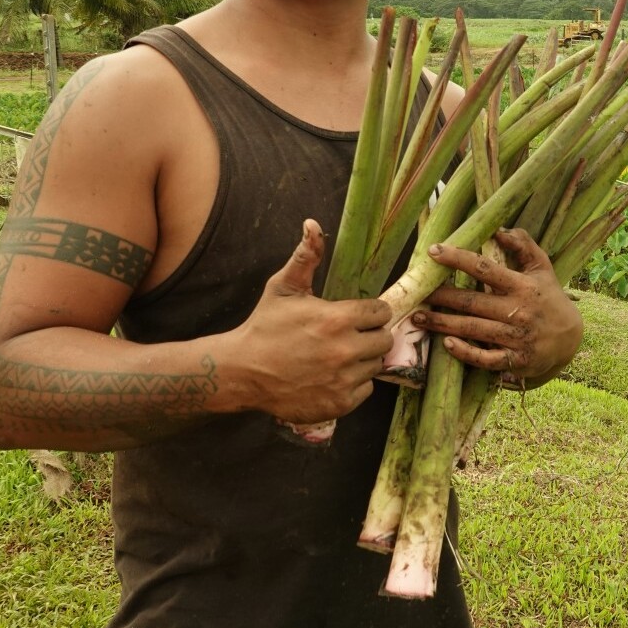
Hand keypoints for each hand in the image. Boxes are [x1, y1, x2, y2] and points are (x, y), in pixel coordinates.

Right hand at [223, 219, 393, 422]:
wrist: (242, 372)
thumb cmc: (264, 326)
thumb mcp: (283, 288)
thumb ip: (305, 257)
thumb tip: (313, 224)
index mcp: (338, 319)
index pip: (381, 312)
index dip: (369, 312)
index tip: (356, 316)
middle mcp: (346, 350)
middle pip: (384, 339)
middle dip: (370, 336)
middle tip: (348, 337)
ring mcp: (344, 379)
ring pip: (375, 365)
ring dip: (362, 361)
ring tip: (336, 357)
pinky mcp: (340, 403)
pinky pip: (366, 390)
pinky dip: (353, 384)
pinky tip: (331, 376)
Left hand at [413, 228, 583, 384]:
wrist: (571, 339)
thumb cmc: (550, 299)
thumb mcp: (542, 268)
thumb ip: (524, 246)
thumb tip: (500, 230)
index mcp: (522, 286)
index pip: (485, 269)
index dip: (458, 259)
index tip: (433, 251)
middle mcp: (517, 311)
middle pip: (472, 302)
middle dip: (441, 297)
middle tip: (415, 292)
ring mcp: (515, 337)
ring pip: (472, 329)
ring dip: (442, 324)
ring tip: (418, 318)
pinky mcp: (515, 360)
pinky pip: (486, 358)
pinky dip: (466, 353)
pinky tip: (447, 345)